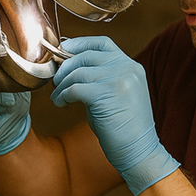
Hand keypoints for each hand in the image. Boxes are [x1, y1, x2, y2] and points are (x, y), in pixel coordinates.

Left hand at [51, 37, 179, 195]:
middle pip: (87, 55)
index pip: (103, 42)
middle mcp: (127, 68)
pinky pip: (75, 88)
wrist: (139, 152)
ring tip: (58, 95)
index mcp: (132, 66)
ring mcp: (119, 79)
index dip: (80, 43)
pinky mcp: (107, 94)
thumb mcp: (116, 94)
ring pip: (78, 72)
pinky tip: (60, 103)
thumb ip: (99, 77)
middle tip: (56, 80)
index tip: (64, 49)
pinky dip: (62, 95)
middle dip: (66, 67)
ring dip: (62, 84)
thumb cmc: (123, 128)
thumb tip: (69, 66)